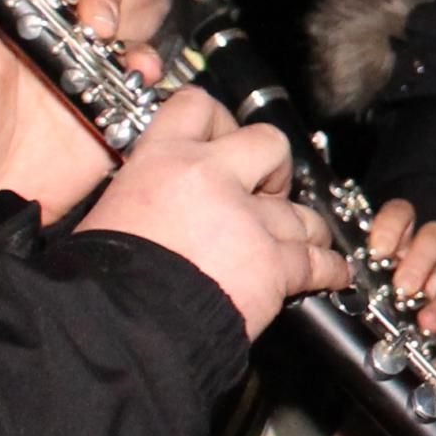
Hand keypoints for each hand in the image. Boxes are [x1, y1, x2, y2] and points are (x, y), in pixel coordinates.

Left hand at [0, 0, 127, 211]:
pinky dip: (147, 81)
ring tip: (118, 55)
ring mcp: (83, 74)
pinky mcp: (107, 111)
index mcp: (11, 21)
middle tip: (92, 22)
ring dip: (128, 36)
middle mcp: (52, 40)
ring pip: (121, 35)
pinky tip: (138, 84)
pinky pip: (139, 88)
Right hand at [84, 86, 346, 338]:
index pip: (197, 107)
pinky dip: (329, 268)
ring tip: (301, 240)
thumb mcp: (110, 213)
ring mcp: (248, 220)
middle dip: (276, 168)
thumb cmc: (103, 282)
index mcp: (161, 159)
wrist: (121, 328)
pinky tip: (332, 273)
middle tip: (267, 189)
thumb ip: (146, 193)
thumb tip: (156, 201)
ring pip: (301, 210)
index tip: (226, 136)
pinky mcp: (273, 264)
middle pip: (269, 144)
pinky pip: (317, 261)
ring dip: (305, 227)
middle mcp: (211, 178)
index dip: (218, 120)